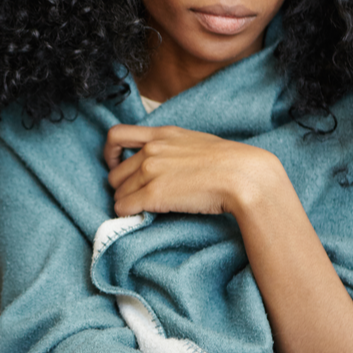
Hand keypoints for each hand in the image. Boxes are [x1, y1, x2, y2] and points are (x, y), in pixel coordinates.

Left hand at [104, 124, 283, 217]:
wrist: (243, 175)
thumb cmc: (229, 162)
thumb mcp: (196, 141)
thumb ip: (174, 147)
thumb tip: (165, 161)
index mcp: (162, 134)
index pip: (116, 135)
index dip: (109, 152)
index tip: (114, 164)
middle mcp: (151, 150)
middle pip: (116, 173)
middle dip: (121, 186)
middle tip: (134, 196)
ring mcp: (150, 172)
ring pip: (118, 192)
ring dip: (126, 202)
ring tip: (141, 208)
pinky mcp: (153, 195)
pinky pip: (124, 207)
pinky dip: (127, 214)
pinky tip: (139, 217)